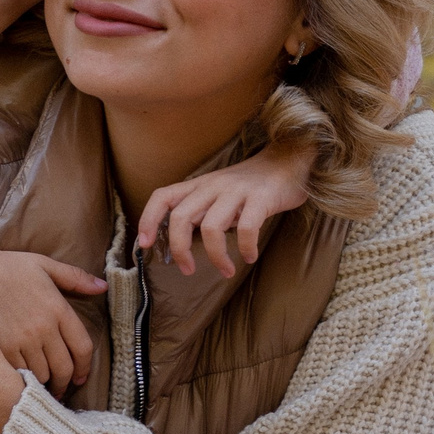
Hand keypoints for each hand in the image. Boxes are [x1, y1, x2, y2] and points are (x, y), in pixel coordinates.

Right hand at [0, 238, 104, 392]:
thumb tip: (102, 286)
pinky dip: (23, 383)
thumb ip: (75, 277)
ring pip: (42, 376)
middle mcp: (44, 327)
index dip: (84, 368)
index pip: (83, 348)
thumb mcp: (42, 265)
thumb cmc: (5, 266)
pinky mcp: (1, 349)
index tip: (79, 378)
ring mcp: (22, 340)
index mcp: (58, 308)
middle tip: (59, 389)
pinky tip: (19, 384)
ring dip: (45, 386)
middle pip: (64, 368)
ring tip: (40, 388)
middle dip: (65, 383)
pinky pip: (19, 375)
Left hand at [135, 140, 316, 276]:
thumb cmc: (251, 186)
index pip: (163, 196)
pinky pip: (247, 227)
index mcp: (199, 185)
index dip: (149, 219)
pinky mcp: (261, 198)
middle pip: (181, 217)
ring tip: (226, 271)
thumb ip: (201, 212)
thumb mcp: (218, 193)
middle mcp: (213, 185)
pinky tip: (250, 257)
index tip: (145, 244)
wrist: (288, 162)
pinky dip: (246, 247)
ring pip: (211, 227)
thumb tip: (181, 243)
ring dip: (216, 256)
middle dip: (179, 249)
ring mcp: (236, 191)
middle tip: (188, 270)